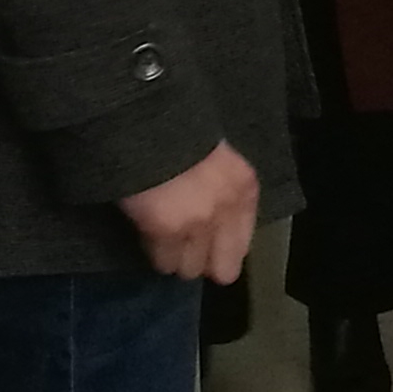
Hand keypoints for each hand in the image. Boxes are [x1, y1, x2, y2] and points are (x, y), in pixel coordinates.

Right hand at [122, 139, 259, 282]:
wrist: (148, 122)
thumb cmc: (182, 132)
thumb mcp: (219, 160)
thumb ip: (224, 192)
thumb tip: (216, 226)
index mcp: (245, 190)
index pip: (242, 247)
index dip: (223, 252)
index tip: (206, 248)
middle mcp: (227, 213)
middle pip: (222, 269)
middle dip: (202, 263)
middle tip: (183, 249)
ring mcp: (197, 225)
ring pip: (189, 269)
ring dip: (176, 259)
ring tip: (163, 241)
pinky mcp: (166, 231)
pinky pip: (162, 262)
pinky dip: (154, 253)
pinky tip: (148, 236)